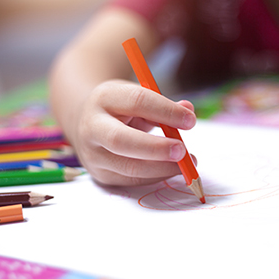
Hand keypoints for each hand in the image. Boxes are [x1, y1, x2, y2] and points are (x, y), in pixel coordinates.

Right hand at [71, 79, 196, 185]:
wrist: (87, 123)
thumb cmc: (121, 109)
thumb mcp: (138, 98)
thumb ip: (163, 104)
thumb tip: (188, 111)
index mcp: (105, 99)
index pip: (137, 102)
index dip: (166, 111)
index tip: (191, 121)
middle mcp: (92, 127)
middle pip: (121, 141)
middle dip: (156, 148)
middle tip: (182, 151)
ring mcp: (93, 155)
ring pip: (129, 167)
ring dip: (162, 168)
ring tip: (186, 164)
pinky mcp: (100, 175)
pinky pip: (132, 180)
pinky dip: (157, 176)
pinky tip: (171, 169)